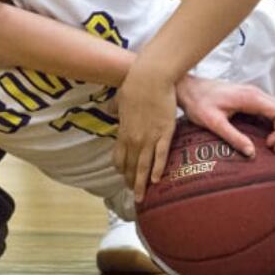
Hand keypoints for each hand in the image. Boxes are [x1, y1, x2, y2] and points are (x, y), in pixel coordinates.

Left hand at [112, 61, 176, 201]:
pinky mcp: (165, 133)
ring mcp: (150, 137)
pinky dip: (158, 169)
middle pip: (132, 166)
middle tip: (134, 194)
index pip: (119, 157)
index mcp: (123, 131)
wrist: (151, 78)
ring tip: (142, 196)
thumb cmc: (134, 85)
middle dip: (132, 181)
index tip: (123, 175)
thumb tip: (108, 109)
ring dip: (142, 183)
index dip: (121, 169)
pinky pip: (161, 156)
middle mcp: (135, 139)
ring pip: (144, 166)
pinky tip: (157, 181)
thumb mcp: (119, 98)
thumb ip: (114, 108)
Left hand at [176, 75, 274, 153]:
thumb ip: (232, 136)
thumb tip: (251, 153)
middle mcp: (257, 94)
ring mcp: (256, 95)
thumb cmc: (198, 103)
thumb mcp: (213, 123)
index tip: (270, 146)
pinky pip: (273, 111)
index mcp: (251, 98)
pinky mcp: (252, 99)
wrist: (188, 88)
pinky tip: (274, 139)